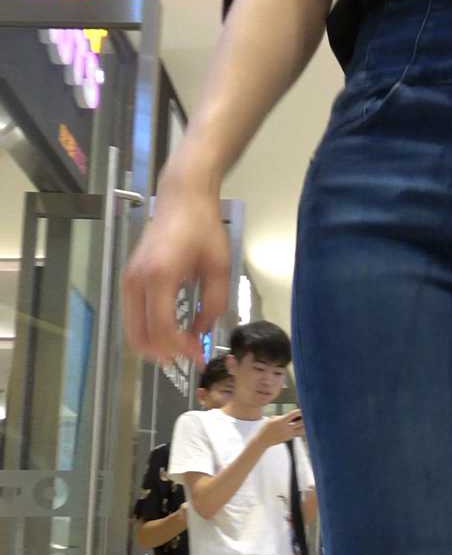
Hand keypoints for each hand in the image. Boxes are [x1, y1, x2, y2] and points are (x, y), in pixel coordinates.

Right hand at [123, 167, 228, 363]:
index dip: (180, 349)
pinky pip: (133, 317)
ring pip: (132, 330)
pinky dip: (148, 331)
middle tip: (190, 355)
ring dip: (155, 345)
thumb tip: (200, 333)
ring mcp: (128, 281)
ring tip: (181, 346)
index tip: (199, 356)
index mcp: (160, 277)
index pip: (162, 329)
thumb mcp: (219, 269)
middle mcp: (137, 281)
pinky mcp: (129, 280)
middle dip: (165, 353)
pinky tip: (171, 332)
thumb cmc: (204, 229)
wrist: (182, 198)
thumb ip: (212, 305)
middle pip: (140, 336)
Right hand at [259, 410, 304, 446]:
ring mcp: (289, 434)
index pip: (294, 414)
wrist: (263, 440)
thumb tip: (290, 416)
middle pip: (301, 422)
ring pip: (302, 430)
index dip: (300, 411)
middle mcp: (286, 428)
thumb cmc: (266, 428)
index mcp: (282, 421)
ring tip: (308, 421)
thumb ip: (282, 416)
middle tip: (309, 414)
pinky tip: (303, 426)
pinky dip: (301, 430)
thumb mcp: (272, 419)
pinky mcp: (289, 438)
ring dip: (305, 425)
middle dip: (305, 418)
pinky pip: (298, 433)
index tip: (304, 409)